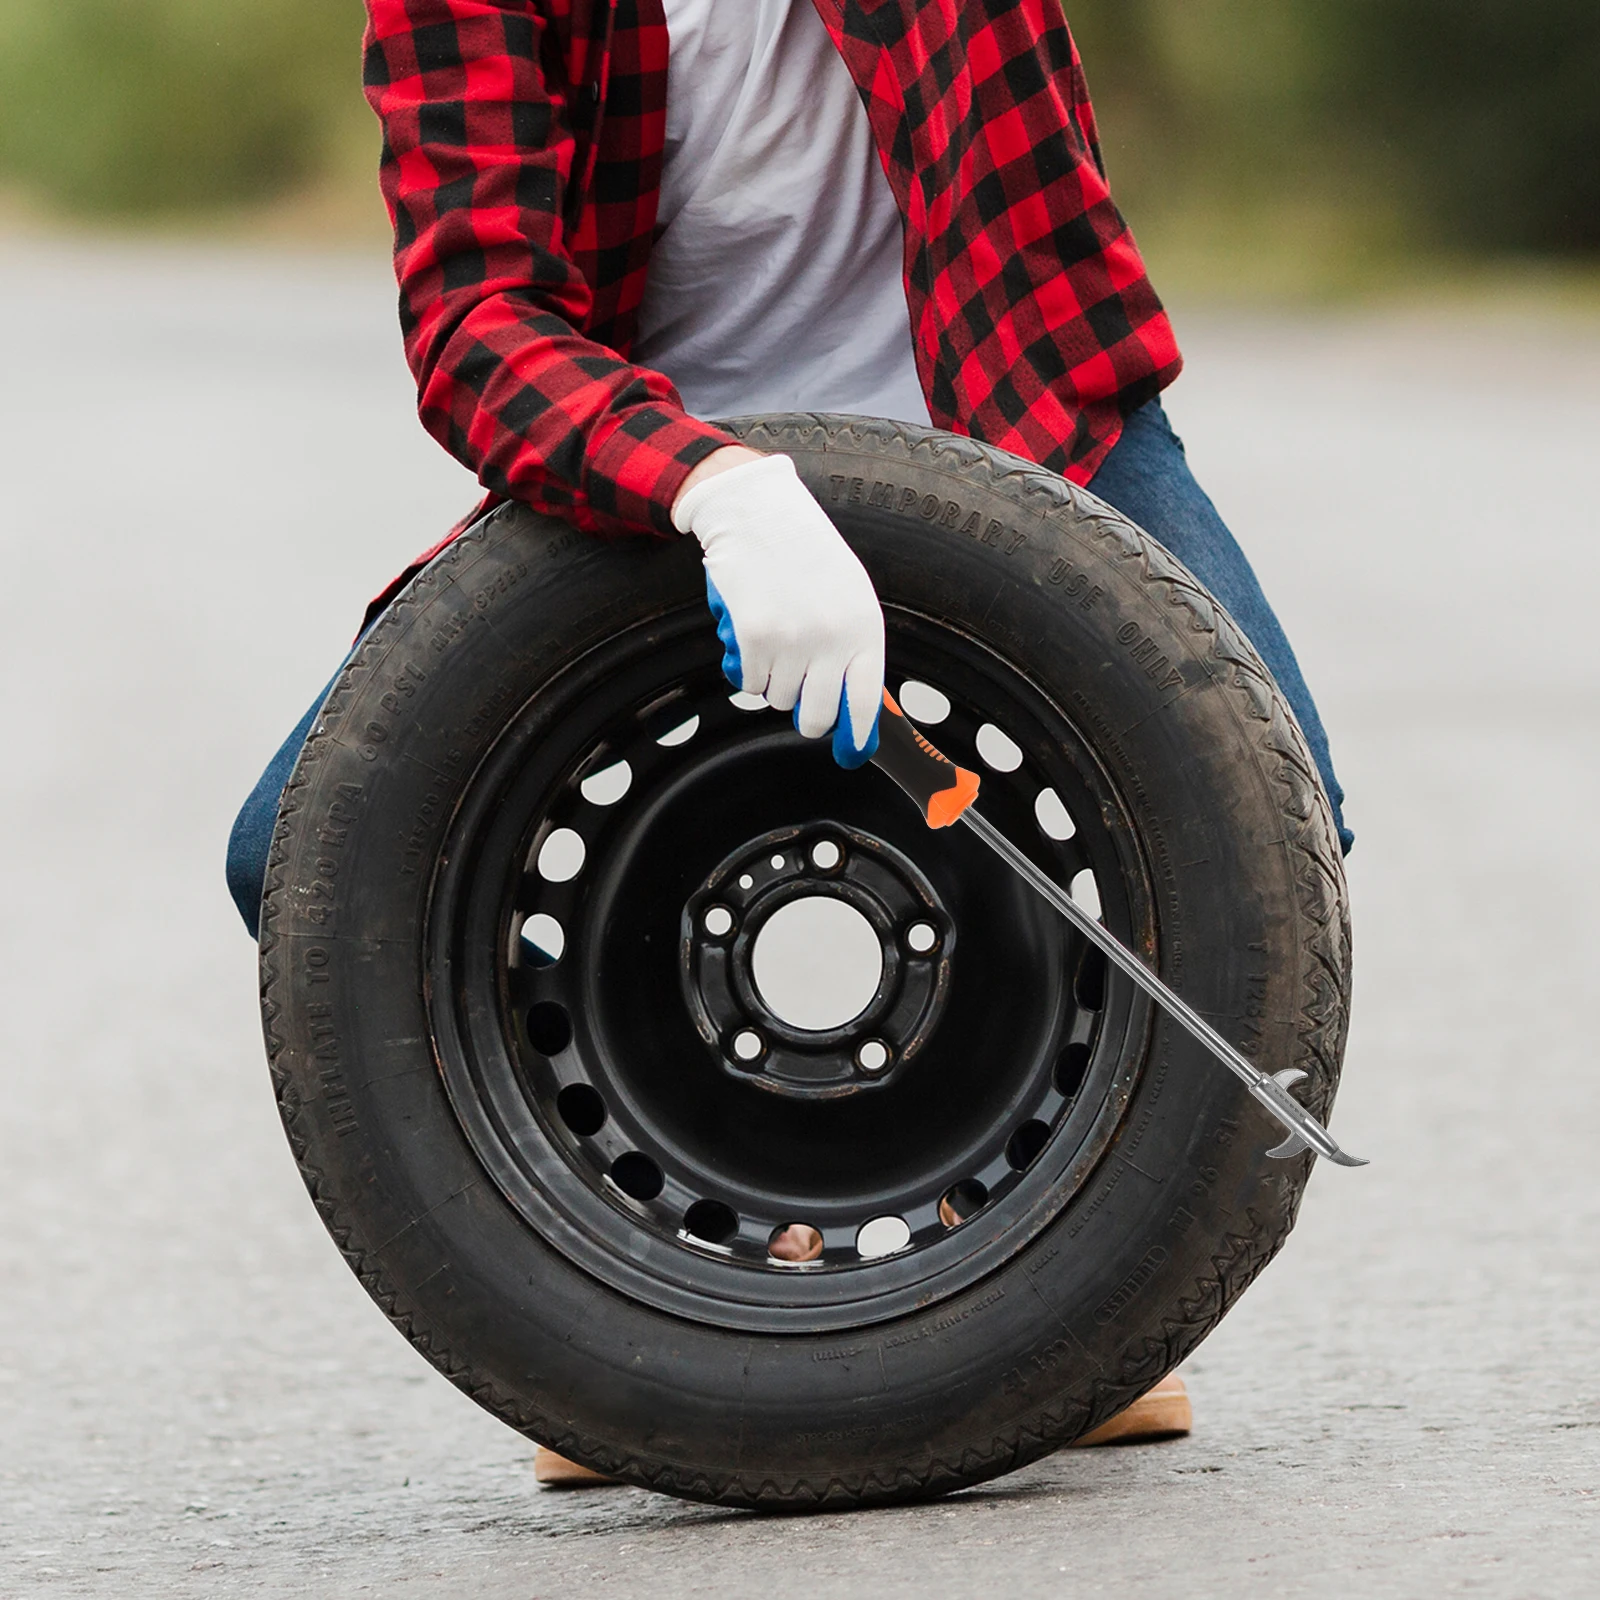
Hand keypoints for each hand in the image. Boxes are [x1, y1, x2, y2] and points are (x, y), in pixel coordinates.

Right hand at [672, 449, 883, 766]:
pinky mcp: (754, 638)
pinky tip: (755, 635)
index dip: (856, 735)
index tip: (850, 752)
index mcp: (864, 628)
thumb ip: (854, 646)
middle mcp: (832, 639)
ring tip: (778, 642)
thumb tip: (852, 704)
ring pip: (778, 699)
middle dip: (808, 719)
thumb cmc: (806, 552)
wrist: (759, 512)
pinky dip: (748, 669)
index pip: (865, 701)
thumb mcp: (850, 595)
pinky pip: (748, 683)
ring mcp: (791, 641)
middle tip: (802, 706)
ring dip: (774, 681)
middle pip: (817, 715)